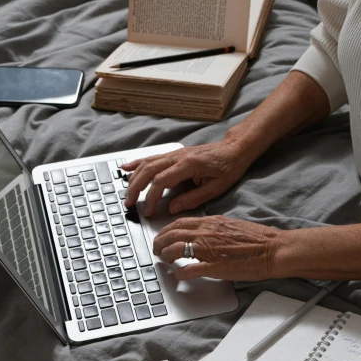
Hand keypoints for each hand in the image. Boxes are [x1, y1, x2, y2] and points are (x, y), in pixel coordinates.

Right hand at [123, 139, 249, 216]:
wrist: (234, 149)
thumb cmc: (228, 168)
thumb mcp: (215, 188)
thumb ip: (192, 199)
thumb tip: (173, 208)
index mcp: (188, 165)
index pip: (161, 181)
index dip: (151, 197)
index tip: (148, 210)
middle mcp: (178, 157)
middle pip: (148, 171)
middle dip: (136, 188)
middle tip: (129, 203)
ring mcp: (175, 154)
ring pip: (147, 163)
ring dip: (134, 178)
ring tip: (126, 193)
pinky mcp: (174, 154)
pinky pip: (152, 157)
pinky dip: (137, 163)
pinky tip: (126, 168)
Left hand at [153, 215, 287, 280]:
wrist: (274, 249)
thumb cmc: (259, 240)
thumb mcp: (231, 226)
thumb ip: (214, 229)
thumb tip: (202, 234)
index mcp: (211, 222)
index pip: (179, 223)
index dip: (166, 231)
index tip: (162, 236)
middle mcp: (206, 233)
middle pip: (172, 235)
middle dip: (159, 242)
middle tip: (156, 250)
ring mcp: (209, 250)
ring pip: (175, 249)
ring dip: (165, 256)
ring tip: (163, 261)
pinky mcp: (215, 267)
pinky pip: (190, 270)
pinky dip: (180, 274)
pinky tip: (179, 276)